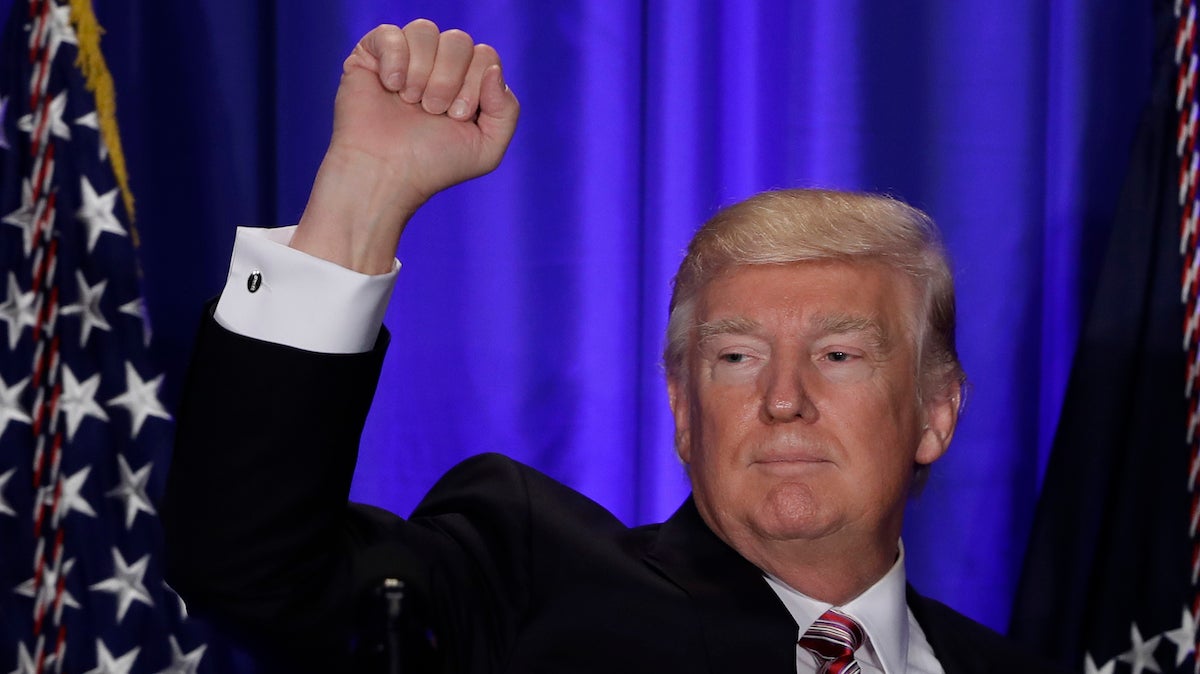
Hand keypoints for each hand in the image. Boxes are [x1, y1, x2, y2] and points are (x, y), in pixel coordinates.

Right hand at [292, 20, 519, 273]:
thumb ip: (506, 109)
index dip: (474, 85)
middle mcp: (438, 65)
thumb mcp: (487, 147)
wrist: (386, 174)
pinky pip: (391, 33)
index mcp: (467, 81)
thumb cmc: (433, 165)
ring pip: (426, 31)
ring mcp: (405, 57)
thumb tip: (493, 69)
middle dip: (448, 80)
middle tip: (432, 111)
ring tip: (410, 103)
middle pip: (459, 40)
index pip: (486, 56)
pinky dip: (394, 61)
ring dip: (421, 73)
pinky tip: (389, 86)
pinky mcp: (372, 55)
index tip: (455, 117)